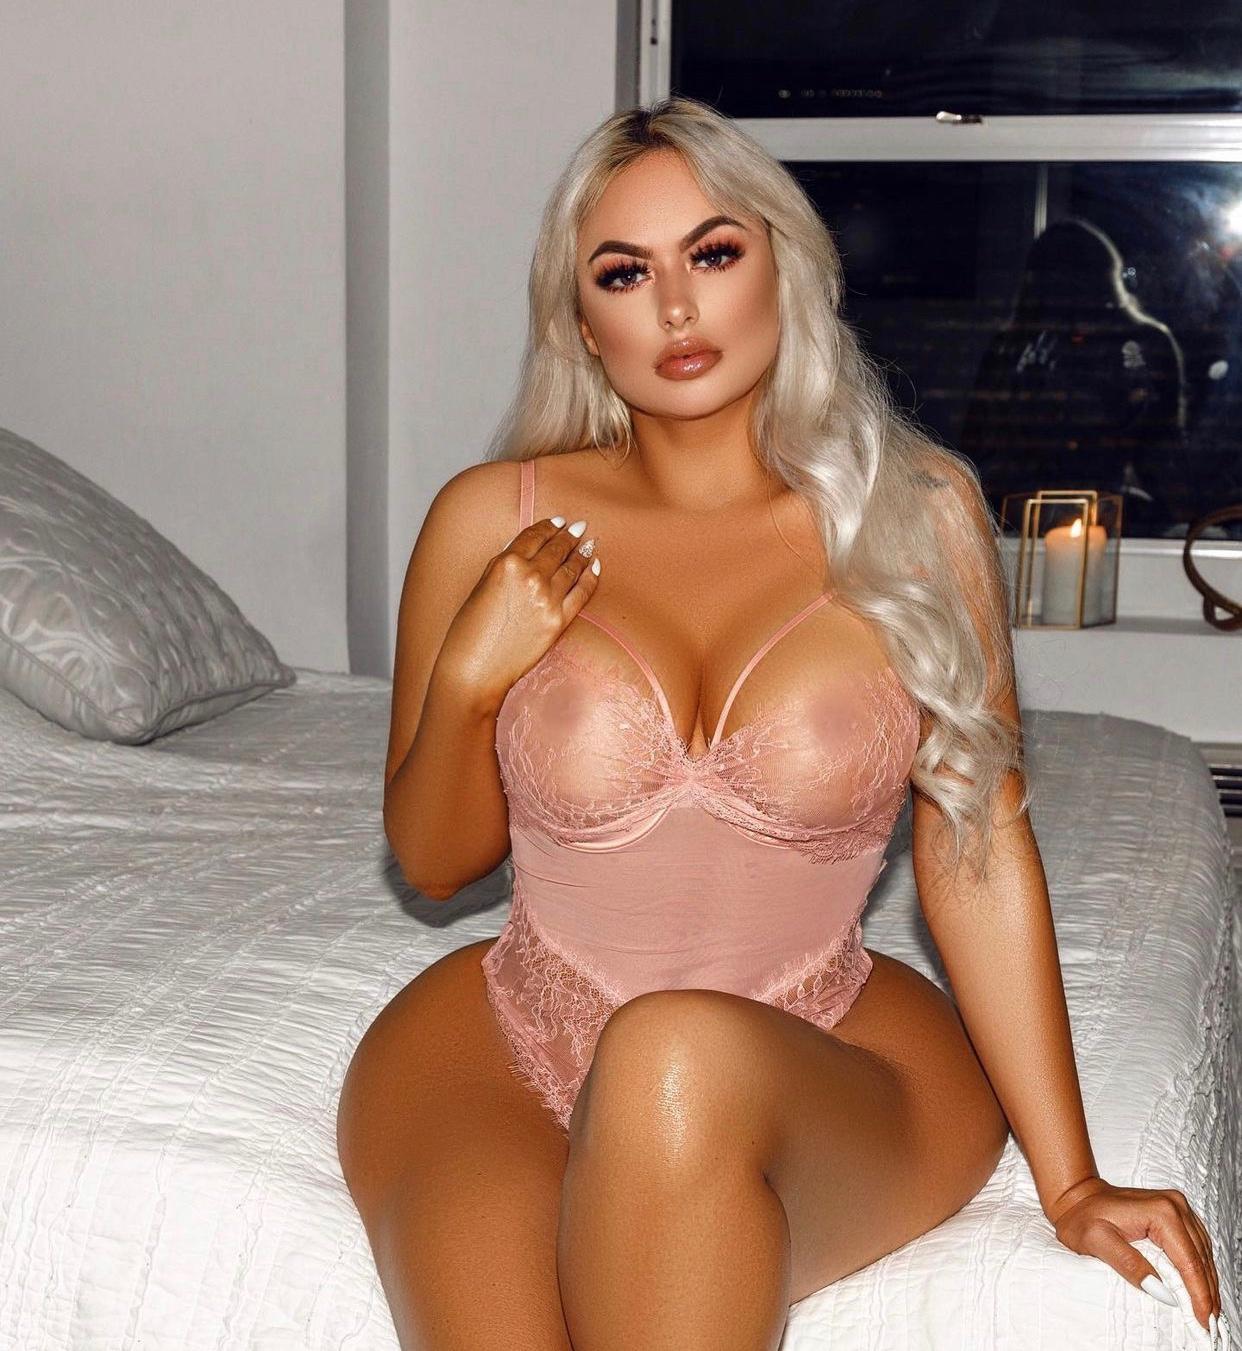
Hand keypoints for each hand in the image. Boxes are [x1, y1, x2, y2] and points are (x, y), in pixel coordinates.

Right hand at [435, 510, 601, 711]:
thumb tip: (525, 552)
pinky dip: (591, 576)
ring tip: (589, 544)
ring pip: (572, 567)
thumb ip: (504, 566)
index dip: (548, 526)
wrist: (474, 669)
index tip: (557, 522)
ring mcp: (547, 598)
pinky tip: (595, 566)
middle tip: (579, 528)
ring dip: (582, 552)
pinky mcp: (558, 620)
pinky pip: (582, 592)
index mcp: (506, 563)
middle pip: (556, 549)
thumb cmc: (470, 631)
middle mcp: (529, 576)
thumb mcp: (481, 586)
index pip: (534, 536)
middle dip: (569, 536)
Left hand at [1047, 1175, 1221, 1338]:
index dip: (1199, 1295)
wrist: (1077, 1195)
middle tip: (1210, 1325)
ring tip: (1208, 1312)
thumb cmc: (1082, 1218)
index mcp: (1161, 1212)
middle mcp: (1175, 1205)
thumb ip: (1128, 1264)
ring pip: (1203, 1252)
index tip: (1203, 1322)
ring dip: (1207, 1282)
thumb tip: (1161, 1291)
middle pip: (1200, 1258)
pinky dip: (1200, 1267)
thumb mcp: (1096, 1241)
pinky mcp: (1175, 1211)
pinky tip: (1199, 1287)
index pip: (1189, 1262)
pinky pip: (1195, 1244)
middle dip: (1207, 1293)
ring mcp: (1177, 1205)